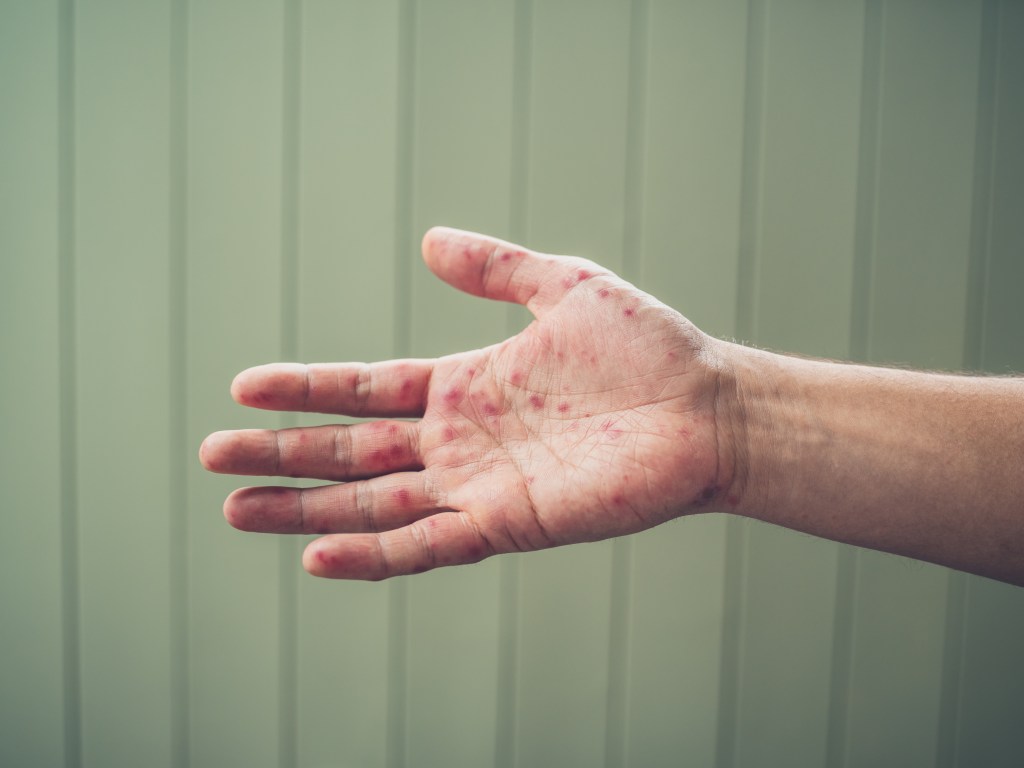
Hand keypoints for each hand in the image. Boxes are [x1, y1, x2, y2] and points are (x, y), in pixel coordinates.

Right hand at [200, 227, 735, 578]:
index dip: (307, 389)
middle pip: (353, 453)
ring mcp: (480, 485)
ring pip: (374, 505)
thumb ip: (496, 268)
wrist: (707, 407)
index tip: (244, 385)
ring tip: (238, 510)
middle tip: (214, 458)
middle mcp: (462, 441)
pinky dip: (373, 554)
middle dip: (284, 455)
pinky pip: (429, 545)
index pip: (366, 389)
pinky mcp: (510, 522)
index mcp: (466, 386)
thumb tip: (428, 240)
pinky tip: (318, 554)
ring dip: (306, 511)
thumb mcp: (563, 284)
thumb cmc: (647, 348)